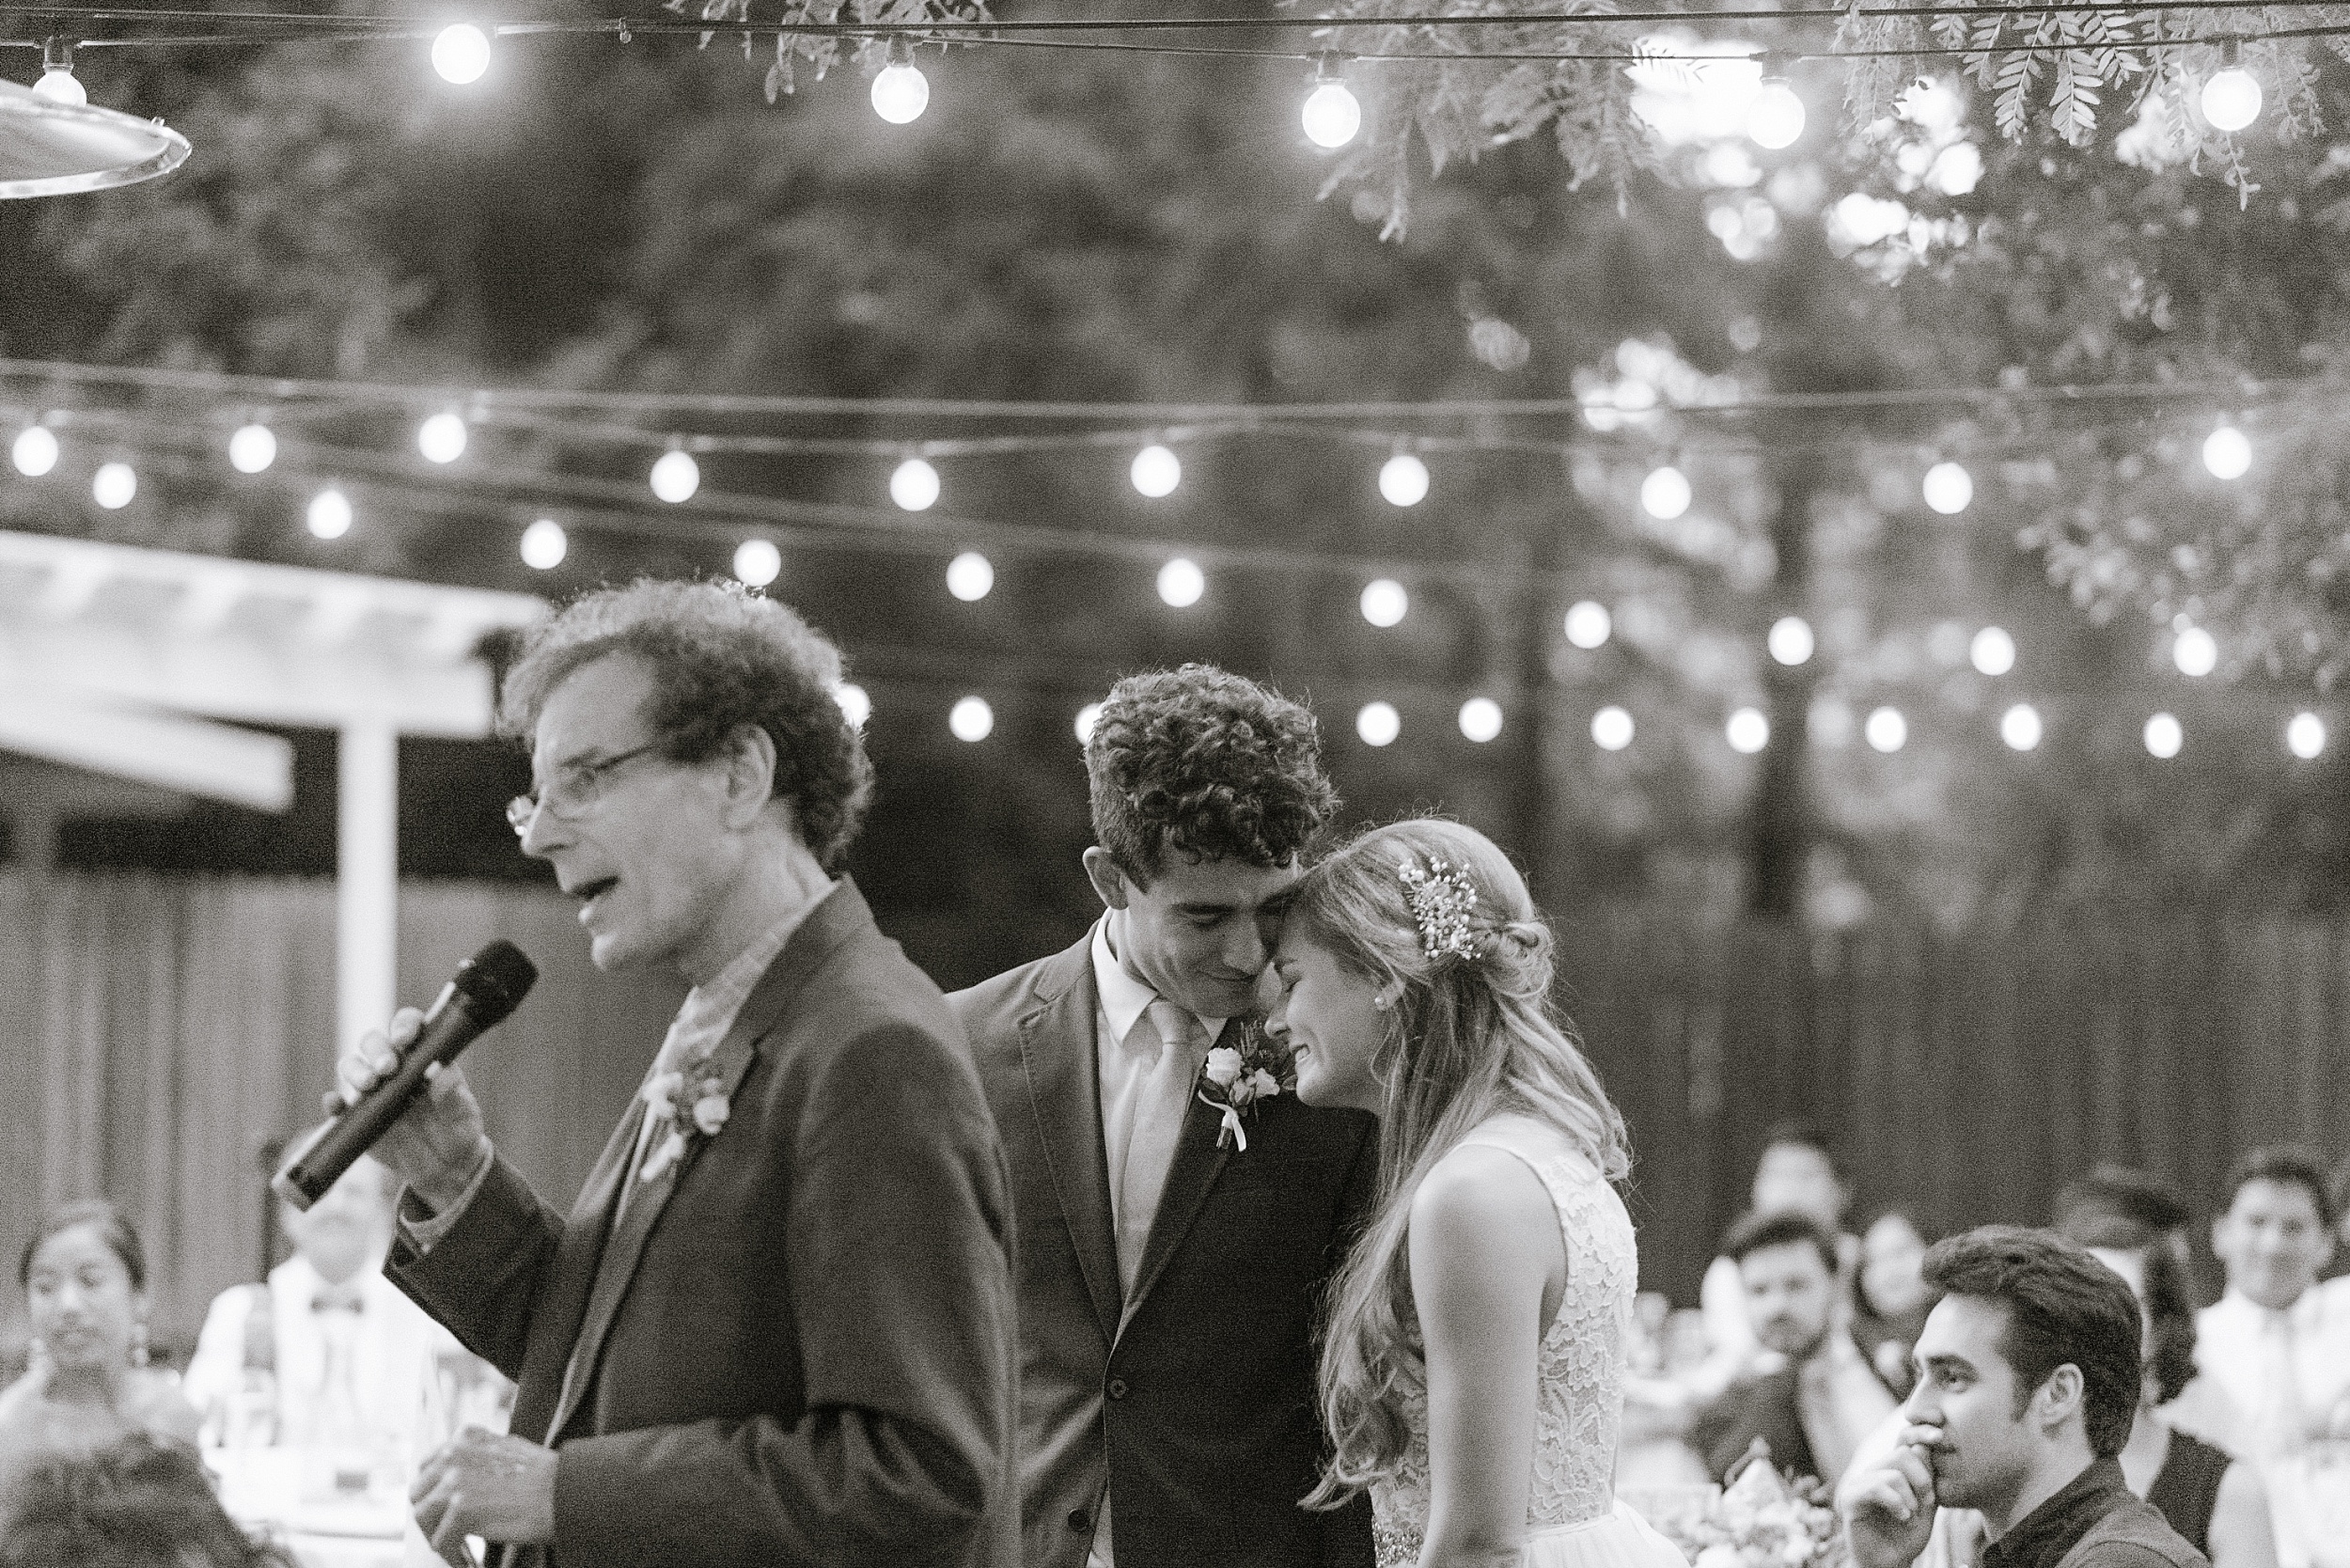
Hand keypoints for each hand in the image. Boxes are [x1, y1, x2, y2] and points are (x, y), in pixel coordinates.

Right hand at [330, 1007, 490, 1209]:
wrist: (444, 1167)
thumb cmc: (458, 1131)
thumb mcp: (464, 1116)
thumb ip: (454, 1096)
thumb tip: (440, 1071)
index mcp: (424, 1057)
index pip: (409, 1027)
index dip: (404, 1025)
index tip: (406, 1038)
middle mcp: (395, 1067)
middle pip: (374, 1042)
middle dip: (377, 1049)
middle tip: (388, 1068)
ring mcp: (374, 1090)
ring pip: (352, 1066)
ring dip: (356, 1070)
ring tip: (370, 1084)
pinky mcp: (358, 1117)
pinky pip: (338, 1105)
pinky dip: (333, 1102)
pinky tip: (335, 1104)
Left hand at [411, 1427, 556, 1560]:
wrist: (566, 1492)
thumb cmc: (547, 1476)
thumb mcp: (507, 1450)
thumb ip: (478, 1458)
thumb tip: (460, 1480)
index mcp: (465, 1437)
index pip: (429, 1467)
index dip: (434, 1493)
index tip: (443, 1511)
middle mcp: (454, 1453)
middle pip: (419, 1492)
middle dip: (431, 1515)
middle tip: (447, 1533)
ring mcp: (455, 1481)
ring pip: (423, 1517)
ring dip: (438, 1536)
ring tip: (457, 1550)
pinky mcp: (460, 1509)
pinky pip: (441, 1541)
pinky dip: (453, 1555)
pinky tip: (468, 1561)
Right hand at [1837, 1423, 1941, 1567]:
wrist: (1890, 1562)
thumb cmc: (1907, 1535)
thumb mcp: (1925, 1505)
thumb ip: (1927, 1477)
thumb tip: (1923, 1445)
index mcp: (1893, 1469)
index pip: (1904, 1439)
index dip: (1921, 1431)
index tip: (1940, 1435)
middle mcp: (1874, 1470)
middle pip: (1902, 1453)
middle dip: (1923, 1479)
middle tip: (1928, 1502)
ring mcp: (1860, 1482)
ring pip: (1892, 1471)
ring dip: (1911, 1497)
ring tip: (1912, 1516)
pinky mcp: (1850, 1497)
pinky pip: (1876, 1487)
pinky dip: (1896, 1503)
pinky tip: (1903, 1517)